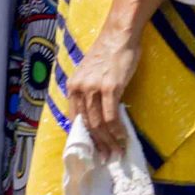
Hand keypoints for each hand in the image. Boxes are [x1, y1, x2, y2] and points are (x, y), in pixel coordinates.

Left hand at [65, 25, 140, 155]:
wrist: (118, 36)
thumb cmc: (108, 54)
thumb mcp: (90, 74)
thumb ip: (89, 92)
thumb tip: (95, 115)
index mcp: (72, 86)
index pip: (74, 119)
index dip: (84, 137)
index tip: (92, 150)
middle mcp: (79, 89)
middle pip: (86, 124)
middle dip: (97, 144)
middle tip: (105, 158)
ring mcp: (93, 88)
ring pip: (98, 123)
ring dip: (108, 141)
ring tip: (116, 153)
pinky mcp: (110, 88)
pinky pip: (111, 116)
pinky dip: (116, 130)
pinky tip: (122, 139)